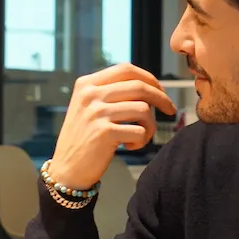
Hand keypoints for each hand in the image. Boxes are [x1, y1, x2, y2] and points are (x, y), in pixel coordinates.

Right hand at [48, 64, 175, 189]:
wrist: (67, 169)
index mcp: (87, 84)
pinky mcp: (104, 133)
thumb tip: (148, 85)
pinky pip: (140, 131)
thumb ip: (110, 93)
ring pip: (144, 109)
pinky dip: (142, 141)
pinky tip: (130, 147)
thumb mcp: (89, 107)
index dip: (149, 78)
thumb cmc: (84, 139)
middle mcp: (90, 95)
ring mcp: (96, 113)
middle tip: (171, 110)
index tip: (160, 91)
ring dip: (150, 126)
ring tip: (140, 137)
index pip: (126, 69)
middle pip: (139, 86)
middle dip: (161, 98)